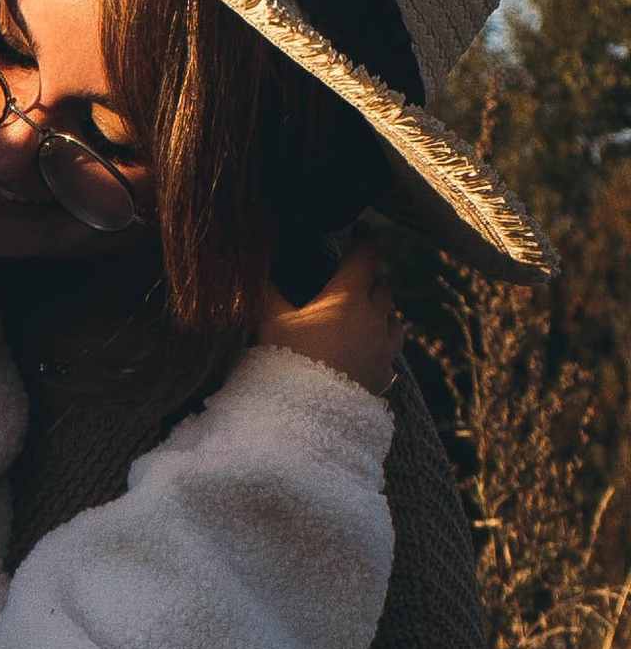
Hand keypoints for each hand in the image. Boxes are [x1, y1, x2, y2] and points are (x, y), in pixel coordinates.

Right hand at [256, 233, 403, 399]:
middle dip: (370, 278)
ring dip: (381, 313)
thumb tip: (256, 265)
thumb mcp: (271, 323)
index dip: (364, 238)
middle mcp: (375, 317)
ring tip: (365, 316)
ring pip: (393, 320)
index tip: (360, 229)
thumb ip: (268, 292)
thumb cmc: (288, 363)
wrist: (308, 418)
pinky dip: (380, 345)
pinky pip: (389, 354)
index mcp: (349, 296)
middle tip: (356, 277)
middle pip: (382, 287)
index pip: (366, 256)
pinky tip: (368, 352)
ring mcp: (383, 348)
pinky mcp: (384, 375)